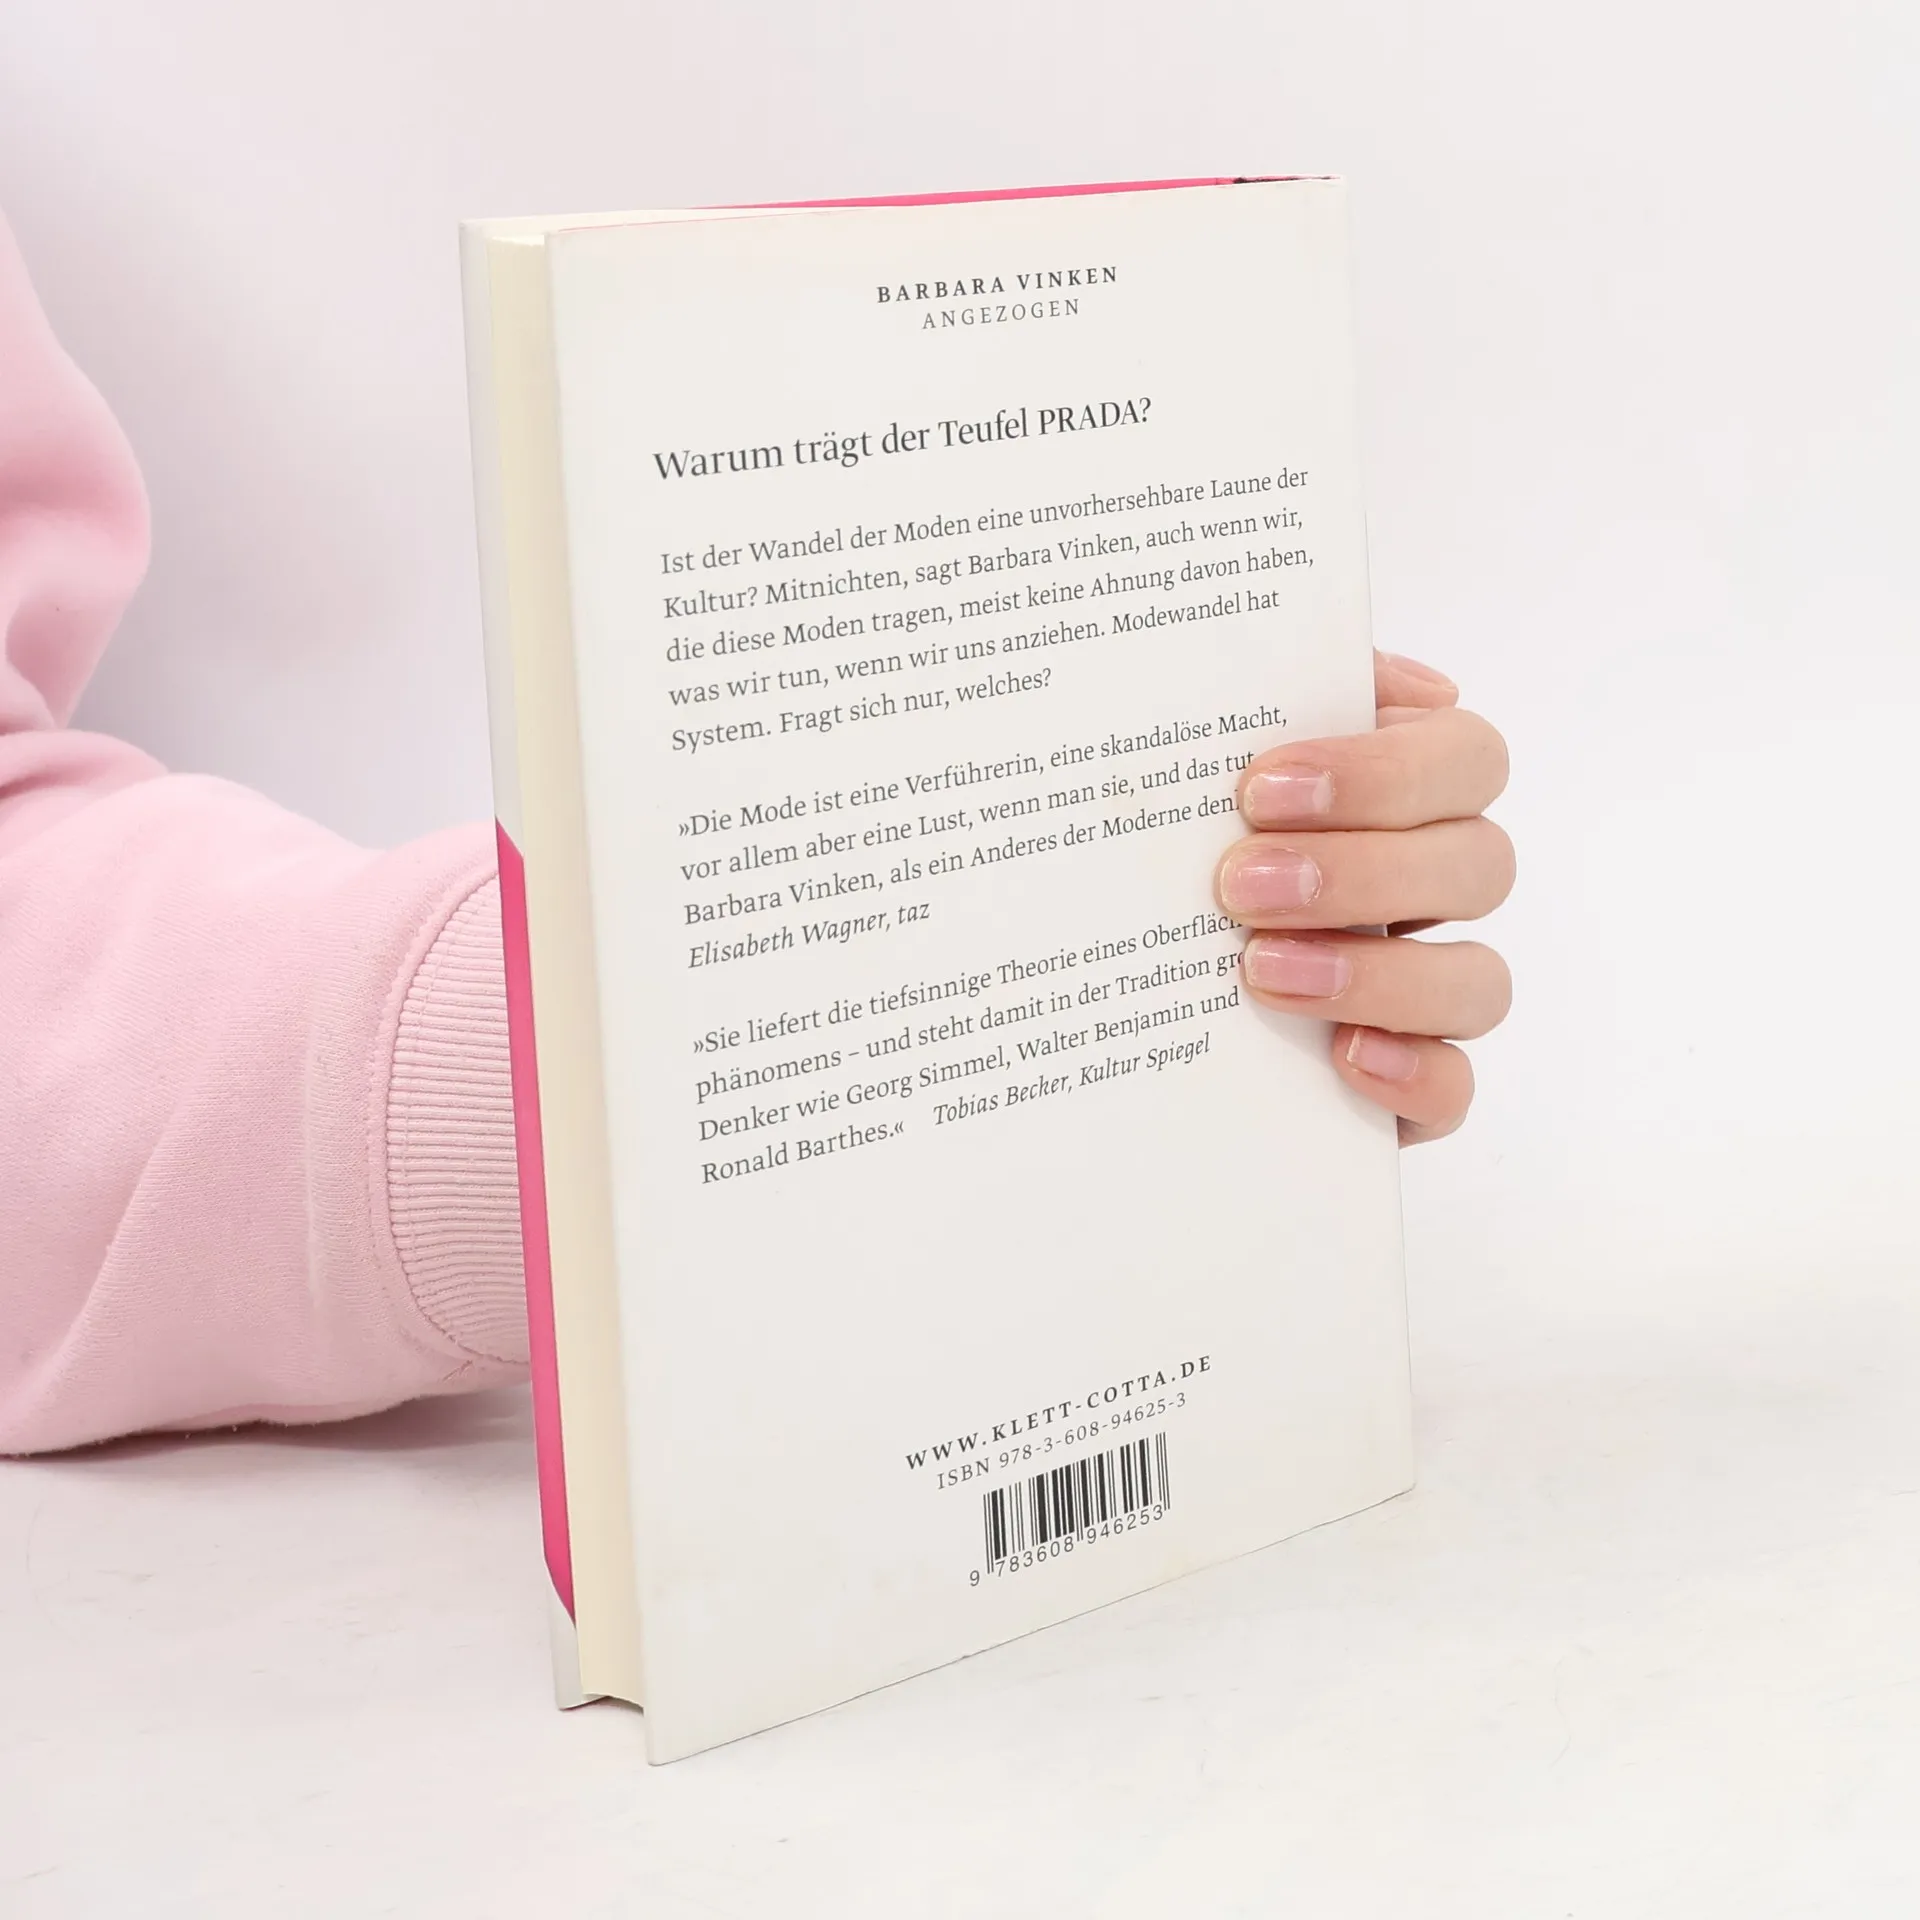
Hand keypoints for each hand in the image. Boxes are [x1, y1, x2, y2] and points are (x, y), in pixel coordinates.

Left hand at [1213, 652, 1512, 1144]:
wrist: (1112, 974)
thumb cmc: (1182, 835)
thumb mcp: (1200, 756)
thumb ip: (1266, 688)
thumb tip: (1366, 674)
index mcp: (1408, 795)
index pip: (1465, 757)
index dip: (1382, 771)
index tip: (1262, 785)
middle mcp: (1434, 887)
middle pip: (1478, 865)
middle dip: (1361, 871)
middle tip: (1240, 882)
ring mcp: (1430, 990)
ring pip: (1479, 980)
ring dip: (1378, 972)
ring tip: (1258, 969)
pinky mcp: (1408, 1083)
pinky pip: (1455, 1089)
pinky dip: (1413, 1075)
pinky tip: (1343, 1057)